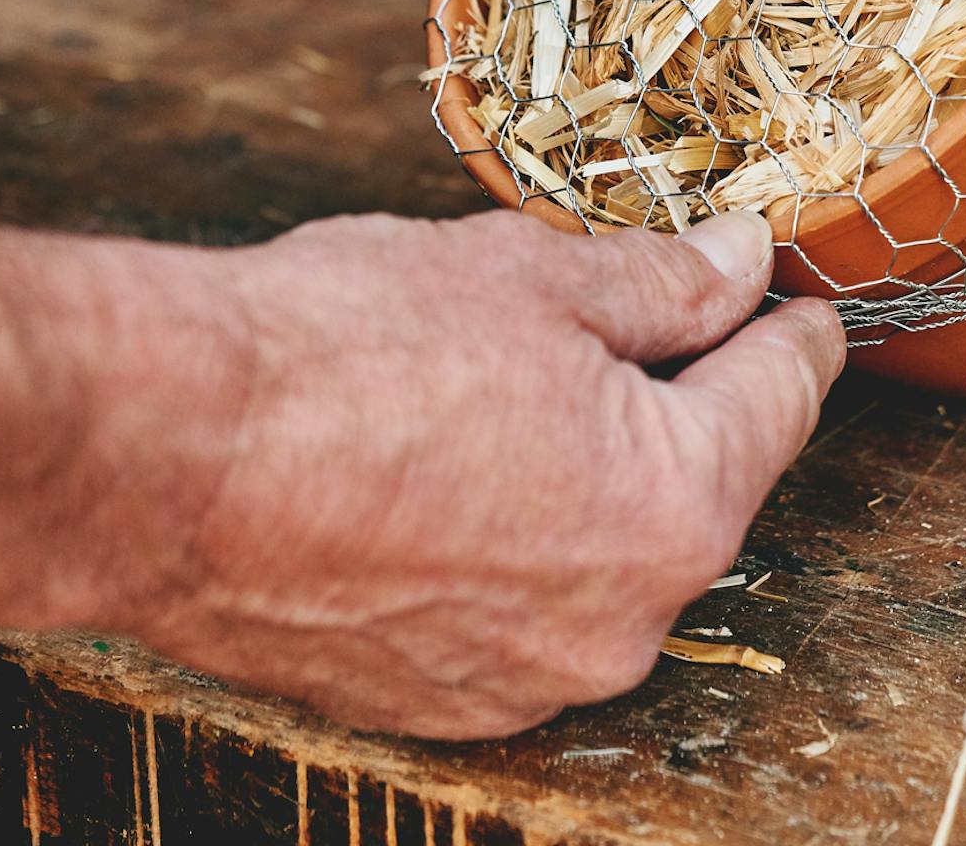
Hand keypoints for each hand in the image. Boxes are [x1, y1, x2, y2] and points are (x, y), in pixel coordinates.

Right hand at [126, 208, 843, 738]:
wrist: (167, 455)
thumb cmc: (342, 350)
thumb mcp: (527, 273)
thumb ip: (659, 280)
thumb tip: (737, 266)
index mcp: (674, 501)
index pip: (777, 398)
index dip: (791, 334)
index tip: (798, 307)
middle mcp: (621, 618)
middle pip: (684, 481)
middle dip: (661, 397)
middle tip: (607, 318)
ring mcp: (524, 674)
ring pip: (590, 549)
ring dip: (569, 474)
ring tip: (477, 390)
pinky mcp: (432, 699)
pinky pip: (505, 607)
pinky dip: (494, 541)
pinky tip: (423, 470)